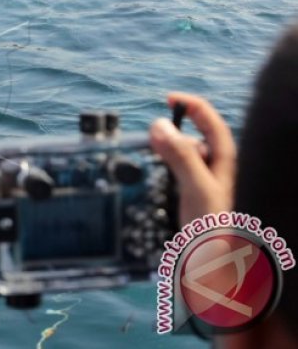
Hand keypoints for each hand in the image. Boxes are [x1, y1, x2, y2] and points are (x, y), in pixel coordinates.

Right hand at [149, 92, 235, 225]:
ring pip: (180, 156)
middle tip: (148, 138)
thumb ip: (180, 156)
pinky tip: (147, 180)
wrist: (213, 270)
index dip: (191, 105)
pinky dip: (159, 171)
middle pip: (192, 137)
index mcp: (224, 159)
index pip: (210, 120)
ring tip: (144, 160)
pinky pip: (172, 174)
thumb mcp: (196, 187)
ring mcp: (202, 183)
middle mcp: (215, 168)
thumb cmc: (213, 228)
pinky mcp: (189, 198)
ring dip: (162, 153)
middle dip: (170, 132)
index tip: (166, 98)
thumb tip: (158, 124)